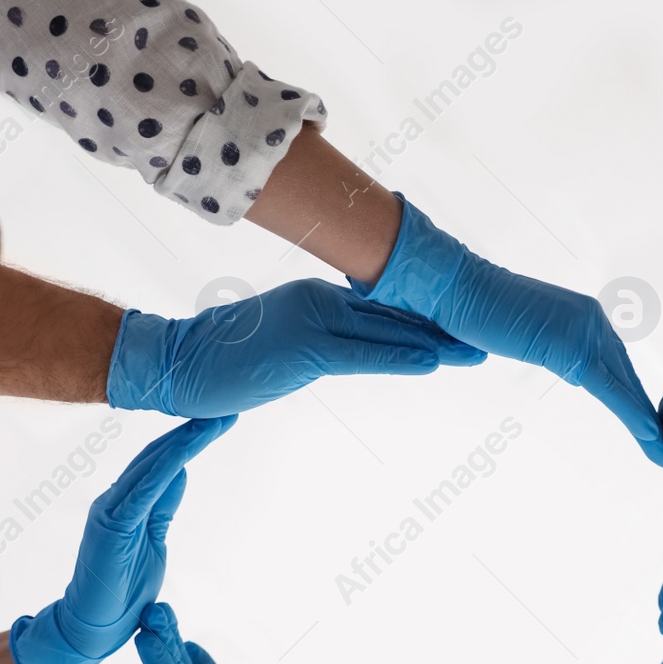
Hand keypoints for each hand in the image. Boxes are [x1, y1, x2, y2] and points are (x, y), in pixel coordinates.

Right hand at [8, 417, 231, 663]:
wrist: (94, 627)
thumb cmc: (122, 589)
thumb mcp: (152, 539)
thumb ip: (161, 507)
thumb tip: (178, 473)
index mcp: (127, 502)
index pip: (161, 462)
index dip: (188, 439)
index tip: (218, 419)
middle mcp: (117, 498)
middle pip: (158, 455)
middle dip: (192, 431)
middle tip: (226, 405)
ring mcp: (112, 509)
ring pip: (153, 465)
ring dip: (185, 441)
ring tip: (216, 419)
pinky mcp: (112, 525)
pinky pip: (144, 489)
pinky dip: (167, 466)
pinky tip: (187, 449)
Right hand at [107, 278, 485, 416]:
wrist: (176, 361)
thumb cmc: (219, 358)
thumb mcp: (274, 345)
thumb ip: (306, 342)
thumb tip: (327, 352)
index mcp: (316, 301)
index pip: (379, 310)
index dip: (422, 318)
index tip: (458, 324)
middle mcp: (320, 303)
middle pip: (392, 316)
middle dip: (441, 328)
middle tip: (485, 335)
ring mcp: (313, 322)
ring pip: (385, 331)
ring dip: (434, 343)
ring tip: (475, 350)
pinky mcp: (304, 347)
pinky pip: (362, 353)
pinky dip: (399, 356)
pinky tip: (433, 362)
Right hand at [356, 198, 662, 465]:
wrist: (455, 287)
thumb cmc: (472, 308)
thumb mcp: (517, 330)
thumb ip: (541, 343)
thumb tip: (545, 356)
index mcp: (580, 316)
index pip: (614, 365)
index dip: (631, 397)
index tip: (647, 426)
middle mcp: (591, 319)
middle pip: (626, 378)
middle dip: (646, 416)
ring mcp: (586, 331)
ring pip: (625, 388)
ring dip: (646, 426)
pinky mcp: (574, 348)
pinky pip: (612, 391)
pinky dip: (635, 418)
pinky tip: (653, 440)